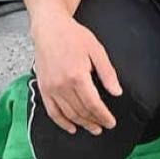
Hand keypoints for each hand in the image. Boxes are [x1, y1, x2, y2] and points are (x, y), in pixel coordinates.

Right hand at [31, 14, 121, 134]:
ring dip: (80, 123)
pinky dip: (61, 122)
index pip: (93, 104)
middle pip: (80, 111)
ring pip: (67, 114)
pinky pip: (52, 111)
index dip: (103, 116)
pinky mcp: (42, 89)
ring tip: (92, 128)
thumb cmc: (74, 37)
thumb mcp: (97, 51)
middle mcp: (61, 85)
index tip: (111, 122)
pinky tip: (71, 127)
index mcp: (77, 76)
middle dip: (94, 121)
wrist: (49, 29)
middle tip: (104, 127)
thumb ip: (107, 73)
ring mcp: (50, 88)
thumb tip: (117, 92)